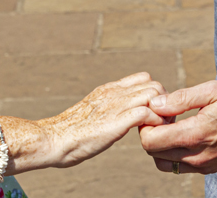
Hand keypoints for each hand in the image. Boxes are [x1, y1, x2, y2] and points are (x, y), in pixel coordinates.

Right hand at [40, 72, 168, 167]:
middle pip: (154, 84)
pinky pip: (147, 113)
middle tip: (161, 121)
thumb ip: (109, 108)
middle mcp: (115, 93)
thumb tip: (120, 116)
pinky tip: (150, 133)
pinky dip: (155, 123)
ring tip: (158, 128)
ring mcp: (116, 105)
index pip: (143, 78)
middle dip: (164, 102)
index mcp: (109, 89)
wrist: (53, 139)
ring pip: (154, 95)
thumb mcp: (94, 112)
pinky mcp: (116, 121)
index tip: (154, 111)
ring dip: (162, 112)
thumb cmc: (70, 132)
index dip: (154, 94)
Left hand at [139, 80, 216, 173]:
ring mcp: (203, 165)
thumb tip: (155, 104)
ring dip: (161, 145)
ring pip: (165, 163)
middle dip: (151, 132)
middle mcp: (196, 156)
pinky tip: (186, 132)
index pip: (150, 141)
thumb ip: (180, 99)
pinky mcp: (209, 168)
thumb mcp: (212, 91)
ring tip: (174, 124)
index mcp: (194, 135)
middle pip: (153, 153)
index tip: (159, 108)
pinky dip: (174, 152)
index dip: (147, 123)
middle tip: (165, 114)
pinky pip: (180, 166)